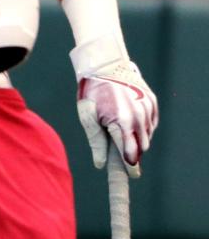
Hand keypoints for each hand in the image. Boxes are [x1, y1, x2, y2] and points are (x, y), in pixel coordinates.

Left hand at [72, 39, 157, 176]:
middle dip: (131, 151)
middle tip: (117, 147)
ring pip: (147, 135)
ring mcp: (148, 108)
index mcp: (122, 122)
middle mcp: (139, 116)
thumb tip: (101, 164)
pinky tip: (127, 118)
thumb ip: (96, 140)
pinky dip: (142, 125)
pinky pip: (151, 122)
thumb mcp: (87, 115)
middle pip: (141, 147)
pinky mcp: (152, 101)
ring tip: (118, 126)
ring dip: (136, 138)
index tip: (131, 175)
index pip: (130, 154)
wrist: (104, 64)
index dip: (130, 166)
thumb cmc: (92, 91)